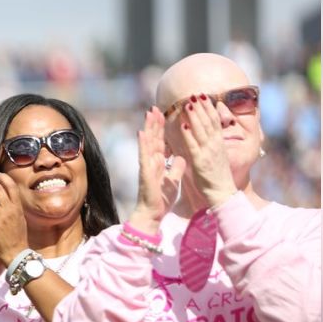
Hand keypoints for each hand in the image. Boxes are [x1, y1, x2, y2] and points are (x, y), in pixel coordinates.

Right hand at [132, 107, 185, 231]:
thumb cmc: (161, 199)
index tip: (163, 114)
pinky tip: (141, 133)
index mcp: (158, 164)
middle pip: (153, 139)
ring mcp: (147, 167)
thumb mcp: (173, 180)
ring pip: (148, 143)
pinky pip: (144, 156)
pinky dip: (143, 145)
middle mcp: (151, 162)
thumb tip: (181, 157)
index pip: (160, 142)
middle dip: (154, 123)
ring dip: (148, 128)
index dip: (161, 128)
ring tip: (149, 113)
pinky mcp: (145, 173)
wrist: (153, 214)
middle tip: (155, 107)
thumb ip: (176, 168)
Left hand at [178, 94, 237, 206]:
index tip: (204, 97)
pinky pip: (193, 146)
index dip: (209, 108)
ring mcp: (208, 152)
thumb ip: (212, 145)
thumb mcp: (217, 156)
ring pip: (201, 130)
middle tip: (195, 94)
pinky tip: (183, 125)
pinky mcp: (200, 162)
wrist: (221, 193)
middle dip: (202, 107)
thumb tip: (210, 135)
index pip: (215, 122)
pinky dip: (188, 135)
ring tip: (188, 104)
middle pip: (209, 122)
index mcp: (219, 144)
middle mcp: (215, 145)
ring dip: (195, 116)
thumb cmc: (217, 177)